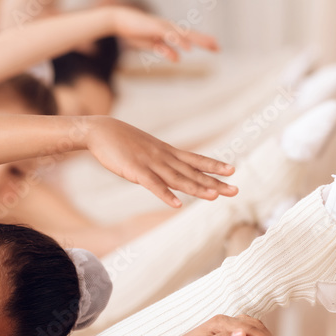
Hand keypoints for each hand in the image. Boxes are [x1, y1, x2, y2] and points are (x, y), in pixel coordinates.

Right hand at [86, 117, 236, 206]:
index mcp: (166, 152)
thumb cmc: (120, 141)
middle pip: (193, 171)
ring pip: (177, 178)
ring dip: (196, 188)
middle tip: (235, 190)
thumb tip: (164, 170)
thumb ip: (156, 160)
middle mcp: (163, 157)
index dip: (214, 165)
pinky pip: (153, 185)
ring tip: (214, 196)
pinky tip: (177, 204)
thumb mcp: (144, 149)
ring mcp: (150, 164)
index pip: (195, 159)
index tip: (233, 170)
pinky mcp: (135, 171)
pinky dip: (165, 195)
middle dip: (214, 181)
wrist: (100, 130)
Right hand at [110, 6, 219, 60]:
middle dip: (205, 41)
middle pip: (191, 35)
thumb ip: (165, 50)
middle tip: (219, 47)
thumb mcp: (152, 45)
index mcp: (169, 33)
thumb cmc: (134, 31)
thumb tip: (179, 59)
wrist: (120, 20)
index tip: (215, 47)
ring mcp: (163, 27)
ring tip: (211, 46)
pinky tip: (188, 48)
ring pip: (184, 35)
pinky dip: (180, 41)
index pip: (189, 38)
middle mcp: (169, 29)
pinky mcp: (156, 28)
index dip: (202, 42)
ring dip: (198, 40)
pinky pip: (170, 36)